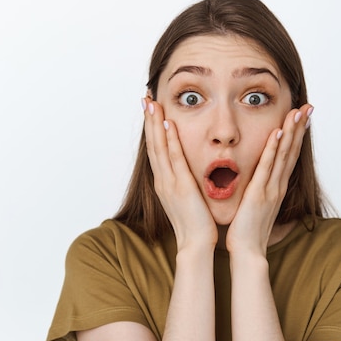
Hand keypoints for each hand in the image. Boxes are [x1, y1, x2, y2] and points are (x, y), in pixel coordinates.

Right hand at [143, 97, 217, 251]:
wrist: (195, 244)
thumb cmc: (195, 224)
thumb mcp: (186, 198)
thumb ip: (184, 182)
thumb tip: (186, 171)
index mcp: (164, 182)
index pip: (156, 149)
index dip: (152, 128)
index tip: (150, 108)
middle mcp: (162, 180)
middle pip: (152, 144)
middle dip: (148, 119)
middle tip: (145, 96)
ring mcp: (169, 182)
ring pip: (159, 147)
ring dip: (155, 124)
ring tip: (151, 102)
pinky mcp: (180, 186)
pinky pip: (174, 159)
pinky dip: (170, 141)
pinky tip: (168, 124)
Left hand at [226, 104, 312, 257]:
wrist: (247, 251)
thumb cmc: (247, 230)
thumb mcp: (255, 205)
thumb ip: (258, 190)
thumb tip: (256, 180)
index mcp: (276, 187)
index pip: (289, 156)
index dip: (296, 136)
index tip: (302, 117)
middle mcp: (278, 185)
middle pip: (292, 151)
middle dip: (300, 128)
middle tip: (308, 106)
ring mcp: (271, 189)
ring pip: (283, 155)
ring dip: (291, 132)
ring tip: (298, 111)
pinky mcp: (259, 194)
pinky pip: (267, 167)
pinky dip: (273, 149)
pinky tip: (277, 133)